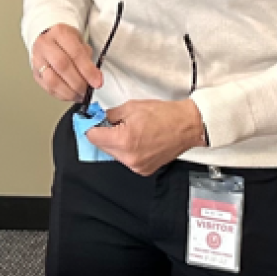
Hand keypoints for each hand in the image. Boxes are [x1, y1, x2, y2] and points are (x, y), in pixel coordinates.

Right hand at [31, 24, 102, 101]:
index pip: (75, 53)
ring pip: (52, 80)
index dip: (87, 70)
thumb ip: (88, 59)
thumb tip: (95, 78)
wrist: (47, 39)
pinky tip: (71, 95)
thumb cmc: (66, 41)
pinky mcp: (35, 74)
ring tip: (80, 95)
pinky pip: (48, 88)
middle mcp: (45, 45)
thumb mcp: (80, 42)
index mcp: (59, 33)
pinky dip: (62, 95)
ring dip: (69, 91)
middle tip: (88, 90)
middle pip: (62, 66)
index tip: (97, 82)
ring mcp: (37, 60)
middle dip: (78, 82)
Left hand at [86, 100, 206, 175]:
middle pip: (102, 147)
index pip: (93, 137)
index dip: (90, 127)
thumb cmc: (165, 115)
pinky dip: (126, 150)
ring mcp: (137, 166)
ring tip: (127, 130)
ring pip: (114, 154)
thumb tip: (99, 119)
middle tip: (110, 123)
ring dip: (114, 143)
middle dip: (103, 135)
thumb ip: (111, 115)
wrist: (188, 126)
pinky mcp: (143, 169)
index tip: (89, 122)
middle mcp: (129, 157)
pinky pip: (126, 160)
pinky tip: (136, 139)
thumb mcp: (132, 107)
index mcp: (124, 140)